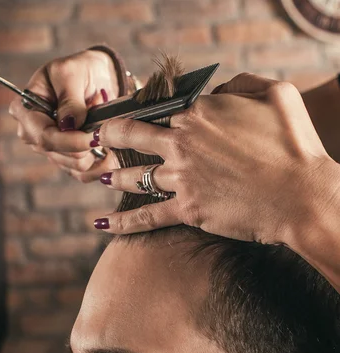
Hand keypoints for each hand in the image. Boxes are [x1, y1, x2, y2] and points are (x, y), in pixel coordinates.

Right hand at [9, 49, 118, 181]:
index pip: (44, 137)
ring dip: (96, 148)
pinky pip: (85, 174)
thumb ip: (69, 99)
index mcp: (26, 110)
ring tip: (102, 123)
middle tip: (101, 117)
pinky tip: (109, 146)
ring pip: (76, 167)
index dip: (71, 142)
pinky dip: (101, 162)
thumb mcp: (71, 73)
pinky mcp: (68, 161)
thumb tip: (68, 124)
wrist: (96, 78)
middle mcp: (33, 134)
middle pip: (60, 155)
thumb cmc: (79, 71)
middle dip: (86, 142)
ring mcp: (50, 150)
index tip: (95, 137)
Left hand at [93, 73, 333, 244]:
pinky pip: (146, 217)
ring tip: (100, 177)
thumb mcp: (277, 94)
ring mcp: (181, 178)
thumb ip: (242, 84)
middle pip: (135, 135)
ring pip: (136, 176)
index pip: (167, 111)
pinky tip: (99, 225)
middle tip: (96, 138)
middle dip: (111, 135)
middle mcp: (183, 143)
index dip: (154, 113)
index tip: (143, 117)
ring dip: (114, 176)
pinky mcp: (187, 209)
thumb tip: (219, 92)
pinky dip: (121, 223)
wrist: (299, 195)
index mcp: (200, 113)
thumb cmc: (294, 145)